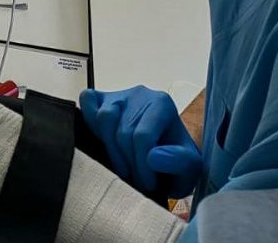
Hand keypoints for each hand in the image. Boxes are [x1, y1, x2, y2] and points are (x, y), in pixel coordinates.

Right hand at [80, 86, 201, 197]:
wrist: (166, 151)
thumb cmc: (176, 158)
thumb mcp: (190, 167)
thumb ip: (179, 161)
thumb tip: (152, 157)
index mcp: (162, 104)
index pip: (143, 136)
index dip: (142, 166)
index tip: (148, 184)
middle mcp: (139, 94)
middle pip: (123, 132)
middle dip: (129, 164)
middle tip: (137, 181)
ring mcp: (118, 95)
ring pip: (104, 118)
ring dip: (111, 150)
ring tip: (123, 166)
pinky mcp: (101, 98)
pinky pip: (87, 100)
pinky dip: (88, 118)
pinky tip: (101, 139)